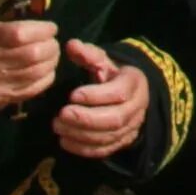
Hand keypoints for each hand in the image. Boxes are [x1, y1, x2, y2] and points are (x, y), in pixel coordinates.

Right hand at [0, 20, 61, 111]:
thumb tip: (43, 30)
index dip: (42, 30)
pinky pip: (31, 90)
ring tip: (52, 57)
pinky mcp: (0, 99)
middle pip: (32, 54)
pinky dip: (45, 79)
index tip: (51, 28)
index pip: (21, 33)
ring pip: (35, 72)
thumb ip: (12, 28)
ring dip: (51, 63)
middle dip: (51, 47)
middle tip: (54, 44)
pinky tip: (47, 72)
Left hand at [53, 40, 148, 159]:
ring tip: (58, 127)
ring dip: (81, 134)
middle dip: (86, 119)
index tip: (71, 95)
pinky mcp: (122, 142)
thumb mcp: (103, 61)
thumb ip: (88, 54)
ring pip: (109, 136)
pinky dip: (84, 149)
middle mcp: (137, 106)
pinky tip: (65, 141)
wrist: (130, 95)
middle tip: (61, 115)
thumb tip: (71, 44)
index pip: (119, 93)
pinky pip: (105, 150)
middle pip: (115, 118)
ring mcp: (132, 127)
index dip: (96, 96)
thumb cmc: (111, 76)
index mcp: (134, 82)